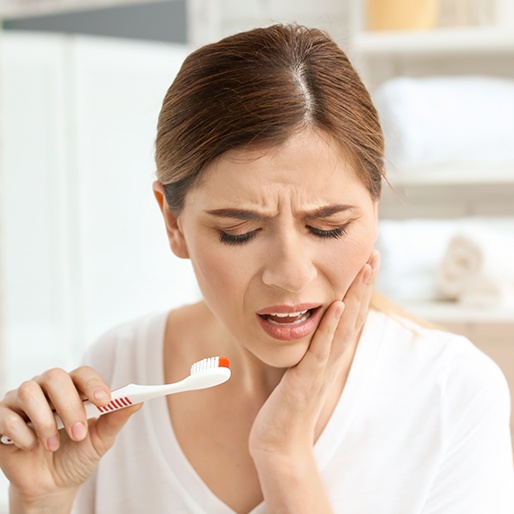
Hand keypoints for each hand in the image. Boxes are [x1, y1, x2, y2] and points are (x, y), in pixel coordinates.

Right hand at [0, 366, 140, 507]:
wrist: (51, 486)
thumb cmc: (77, 455)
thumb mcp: (101, 439)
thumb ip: (116, 418)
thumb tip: (138, 400)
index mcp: (73, 388)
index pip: (82, 373)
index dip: (93, 384)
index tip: (105, 401)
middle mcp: (47, 388)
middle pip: (55, 377)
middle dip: (69, 406)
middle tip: (78, 433)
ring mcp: (22, 401)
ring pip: (29, 391)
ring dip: (45, 421)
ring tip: (53, 445)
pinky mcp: (2, 418)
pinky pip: (7, 415)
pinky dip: (21, 433)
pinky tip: (31, 447)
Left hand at [249, 250, 379, 458]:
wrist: (281, 440)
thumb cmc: (291, 403)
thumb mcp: (305, 367)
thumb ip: (314, 346)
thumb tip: (315, 326)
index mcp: (332, 352)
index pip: (352, 313)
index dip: (361, 287)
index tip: (367, 260)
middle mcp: (333, 356)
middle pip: (355, 313)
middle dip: (364, 283)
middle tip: (374, 253)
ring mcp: (323, 366)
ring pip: (345, 325)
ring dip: (355, 295)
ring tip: (365, 268)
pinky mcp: (307, 377)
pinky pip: (321, 347)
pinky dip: (332, 325)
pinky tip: (338, 304)